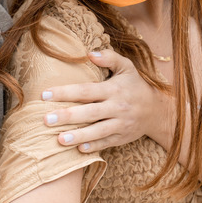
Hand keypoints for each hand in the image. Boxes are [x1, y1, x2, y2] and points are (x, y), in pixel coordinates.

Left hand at [41, 50, 173, 152]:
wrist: (156, 110)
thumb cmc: (135, 85)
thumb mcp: (127, 67)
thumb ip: (109, 58)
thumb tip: (89, 53)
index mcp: (113, 89)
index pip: (86, 90)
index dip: (65, 92)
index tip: (45, 94)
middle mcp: (117, 107)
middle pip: (89, 112)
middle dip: (67, 116)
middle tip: (46, 119)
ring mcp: (120, 124)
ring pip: (97, 131)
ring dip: (78, 135)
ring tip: (59, 139)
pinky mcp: (122, 137)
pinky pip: (107, 143)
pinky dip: (94, 146)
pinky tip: (79, 149)